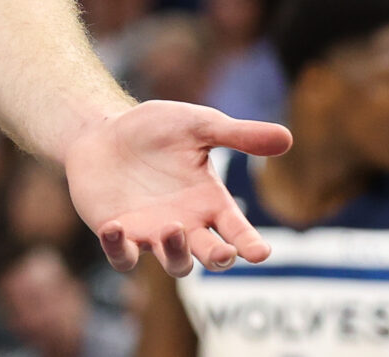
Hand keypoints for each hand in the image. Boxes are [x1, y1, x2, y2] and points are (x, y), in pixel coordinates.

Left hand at [62, 99, 290, 276]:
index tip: (260, 252)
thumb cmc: (154, 129)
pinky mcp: (119, 234)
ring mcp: (153, 233)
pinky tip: (115, 227)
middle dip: (219, 258)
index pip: (238, 231)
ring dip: (176, 253)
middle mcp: (186, 225)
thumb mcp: (198, 125)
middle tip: (223, 252)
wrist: (101, 130)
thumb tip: (288, 138)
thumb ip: (238, 135)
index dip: (250, 244)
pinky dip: (119, 248)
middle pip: (211, 257)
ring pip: (174, 263)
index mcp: (210, 202)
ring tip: (172, 228)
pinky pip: (123, 257)